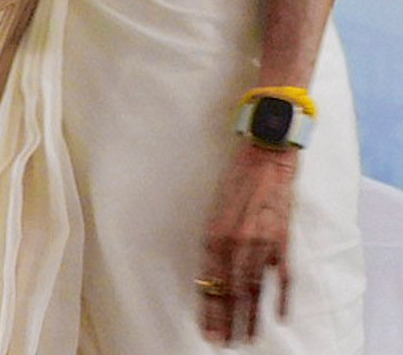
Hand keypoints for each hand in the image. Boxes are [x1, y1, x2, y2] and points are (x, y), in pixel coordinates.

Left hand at [197, 140, 297, 344]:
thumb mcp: (215, 207)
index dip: (209, 309)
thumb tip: (211, 271)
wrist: (265, 154)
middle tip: (223, 344)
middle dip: (226, 321)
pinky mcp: (282, 240)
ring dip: (250, 317)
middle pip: (231, 291)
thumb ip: (214, 240)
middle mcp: (236, 242)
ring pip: (254, 289)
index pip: (210, 281)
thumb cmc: (236, 178)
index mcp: (215, 233)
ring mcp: (261, 243)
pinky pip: (281, 276)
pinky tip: (279, 317)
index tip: (207, 332)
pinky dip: (281, 298)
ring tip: (246, 339)